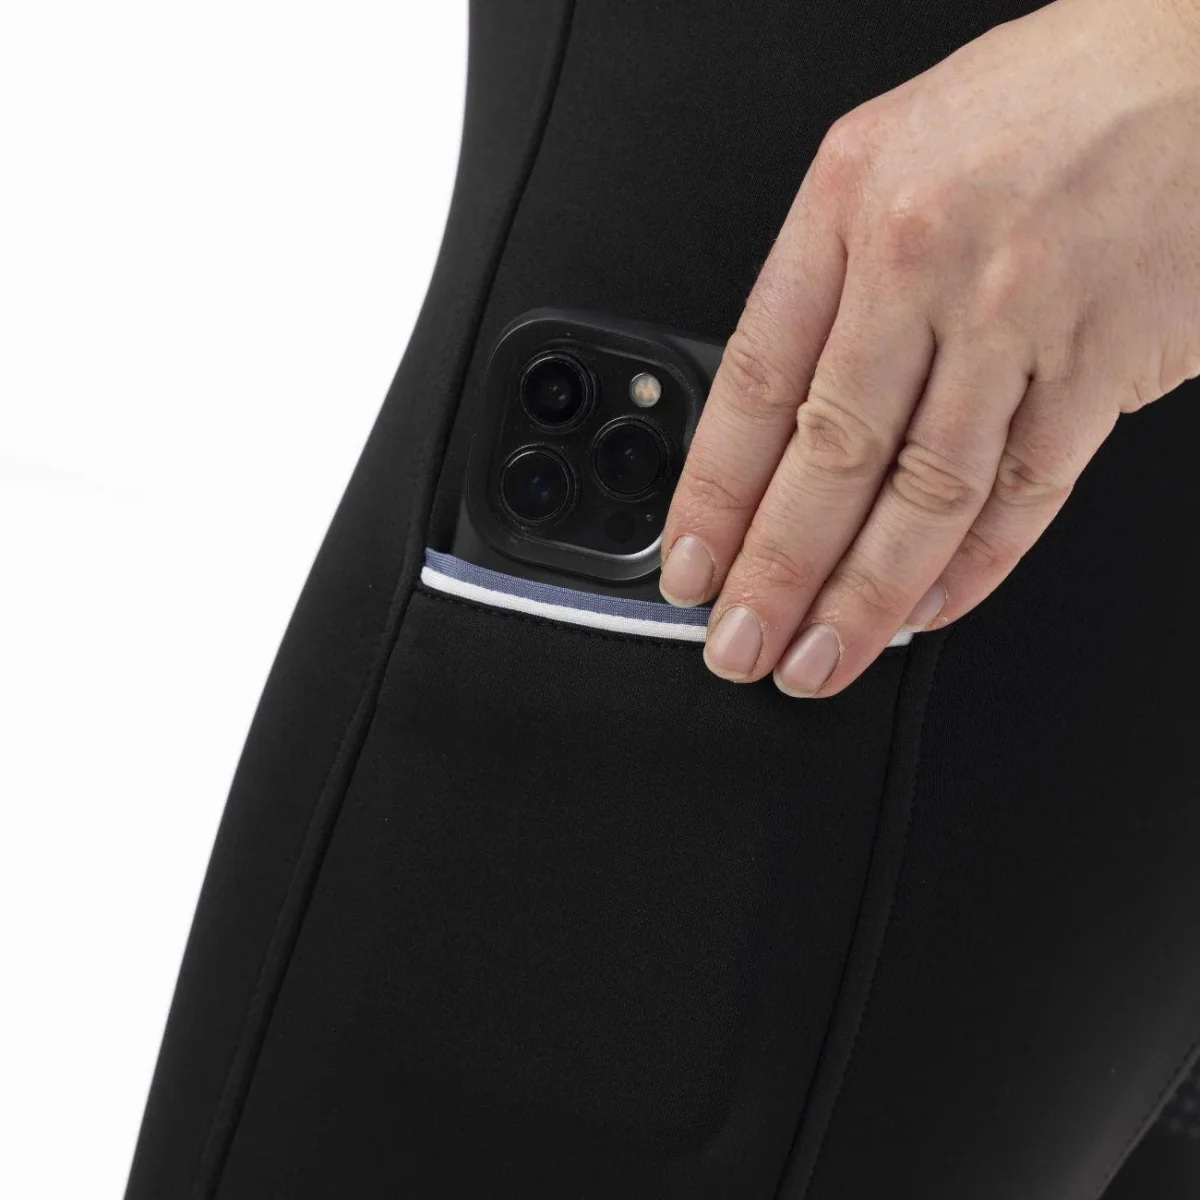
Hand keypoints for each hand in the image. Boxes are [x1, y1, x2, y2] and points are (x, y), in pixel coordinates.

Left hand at [660, 0, 1199, 696]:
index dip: (714, 495)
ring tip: (821, 657)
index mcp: (849, 205)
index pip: (754, 384)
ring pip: (924, 492)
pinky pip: (1025, 491)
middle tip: (741, 645)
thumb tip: (776, 432)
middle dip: (777, 572)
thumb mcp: (891, 160)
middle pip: (831, 454)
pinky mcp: (1104, 358)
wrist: (1195, 57)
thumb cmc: (1040, 106)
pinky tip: (924, 609)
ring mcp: (1019, 315)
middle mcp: (924, 261)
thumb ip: (830, 288)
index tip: (691, 566)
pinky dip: (972, 566)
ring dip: (866, 596)